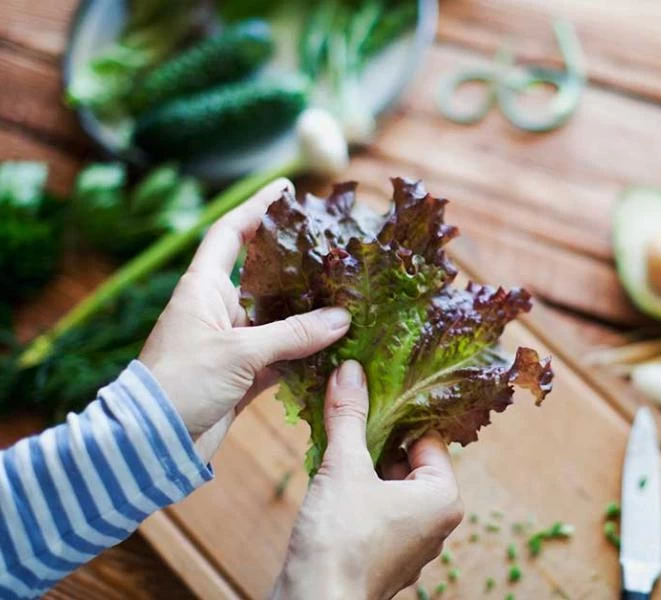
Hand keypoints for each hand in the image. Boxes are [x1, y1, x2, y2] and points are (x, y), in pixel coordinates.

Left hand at [139, 179, 350, 459]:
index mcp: (203, 289)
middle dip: (298, 264)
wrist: (151, 443)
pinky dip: (306, 355)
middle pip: (263, 276)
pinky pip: (282, 357)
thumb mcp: (238, 352)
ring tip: (348, 298)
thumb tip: (342, 319)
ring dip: (309, 314)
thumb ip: (292, 334)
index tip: (284, 190)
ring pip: (278, 320)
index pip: (229, 234)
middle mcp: (218, 310)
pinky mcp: (242, 376)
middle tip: (334, 249)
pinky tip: (336, 349)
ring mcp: (231, 344)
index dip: (255, 209)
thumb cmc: (182, 383)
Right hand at [272, 361, 463, 599]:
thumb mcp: (344, 467)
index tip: (372, 392)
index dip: (397, 414)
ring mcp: (410, 542)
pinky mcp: (384, 555)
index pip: (427, 438)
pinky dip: (355, 492)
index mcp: (443, 498)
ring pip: (388, 485)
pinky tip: (329, 477)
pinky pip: (375, 510)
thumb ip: (349, 417)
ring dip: (362, 465)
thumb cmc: (340, 543)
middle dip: (375, 440)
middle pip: (407, 461)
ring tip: (334, 441)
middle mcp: (435, 522)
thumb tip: (351, 371)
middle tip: (347, 413)